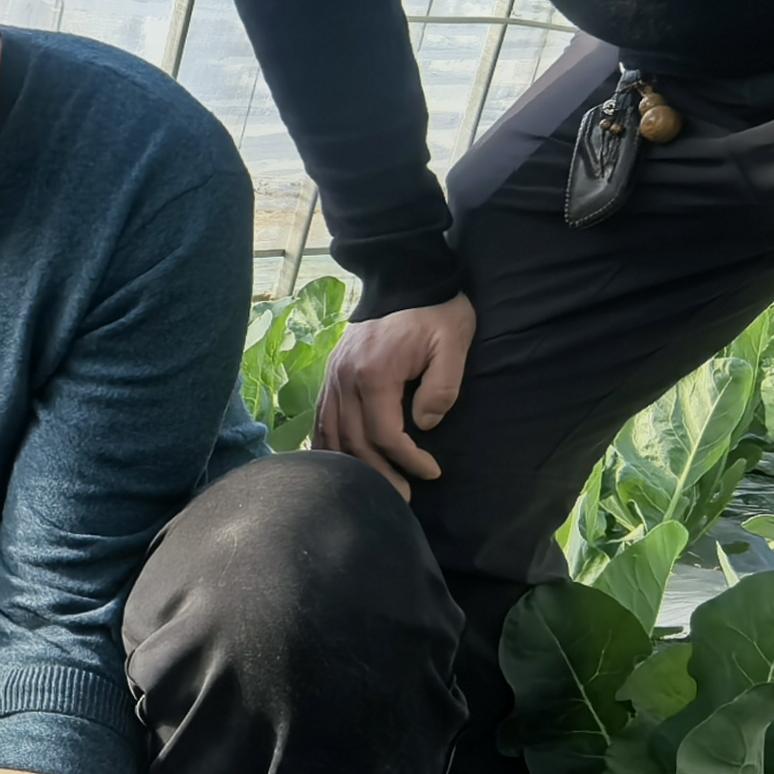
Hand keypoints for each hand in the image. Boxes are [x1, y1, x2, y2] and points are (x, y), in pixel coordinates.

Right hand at [315, 295, 472, 485]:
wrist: (403, 276)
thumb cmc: (435, 313)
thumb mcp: (453, 344)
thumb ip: (441, 388)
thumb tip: (424, 425)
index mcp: (374, 374)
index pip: (384, 434)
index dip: (408, 460)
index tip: (432, 472)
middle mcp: (344, 378)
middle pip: (354, 443)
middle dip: (380, 474)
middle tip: (405, 496)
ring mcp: (332, 376)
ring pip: (332, 435)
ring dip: (352, 467)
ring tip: (375, 487)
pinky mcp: (330, 374)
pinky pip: (321, 418)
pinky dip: (327, 446)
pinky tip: (340, 464)